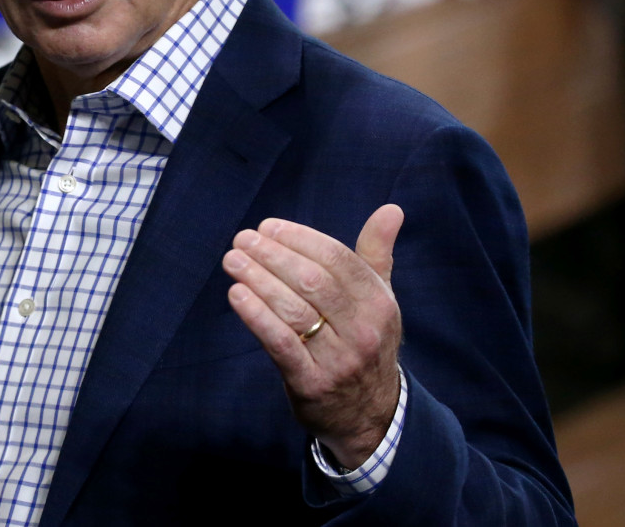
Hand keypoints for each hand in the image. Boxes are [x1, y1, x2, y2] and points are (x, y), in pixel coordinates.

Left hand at [222, 204, 403, 468]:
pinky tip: (237, 294)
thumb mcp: (379, 299)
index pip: (336, 258)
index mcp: (379, 302)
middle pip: (312, 281)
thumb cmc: (365, 341)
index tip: (268, 226)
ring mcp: (338, 359)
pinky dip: (256, 316)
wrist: (370, 414)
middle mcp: (363, 330)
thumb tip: (391, 209)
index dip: (299, 238)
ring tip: (232, 260)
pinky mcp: (311, 383)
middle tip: (242, 239)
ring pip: (293, 310)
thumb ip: (375, 254)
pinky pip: (281, 343)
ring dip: (258, 279)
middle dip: (273, 255)